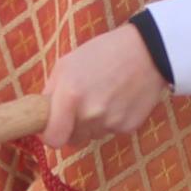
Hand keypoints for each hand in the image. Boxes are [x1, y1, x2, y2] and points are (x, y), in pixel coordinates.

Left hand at [42, 25, 169, 150]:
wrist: (147, 51)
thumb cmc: (103, 52)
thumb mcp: (67, 63)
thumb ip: (51, 92)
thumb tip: (42, 115)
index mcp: (70, 96)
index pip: (53, 138)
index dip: (50, 134)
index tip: (51, 127)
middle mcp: (90, 114)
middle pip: (73, 139)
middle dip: (72, 126)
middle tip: (81, 104)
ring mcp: (111, 122)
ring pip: (92, 135)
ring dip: (93, 123)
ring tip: (103, 95)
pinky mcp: (129, 127)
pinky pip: (111, 130)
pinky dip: (112, 120)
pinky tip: (119, 98)